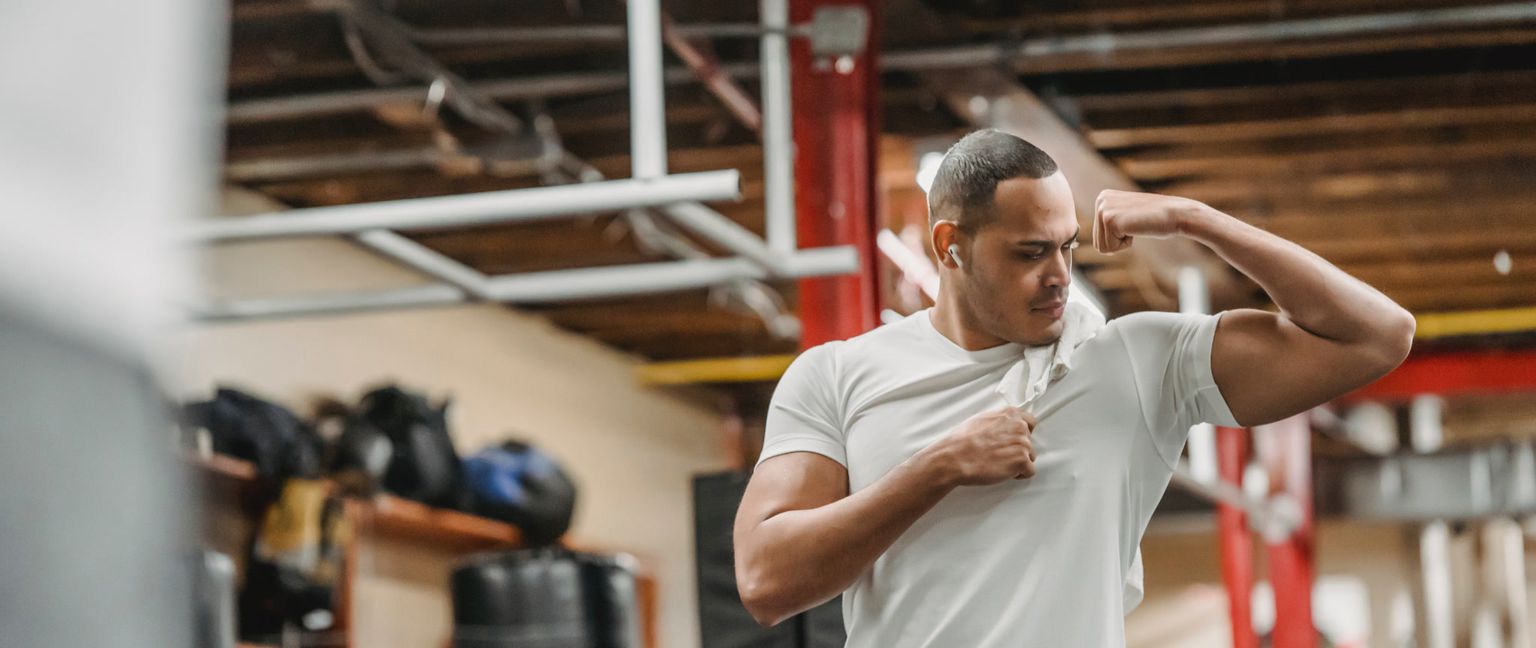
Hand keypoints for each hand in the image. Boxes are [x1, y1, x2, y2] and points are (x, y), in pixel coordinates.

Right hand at [922, 406, 1037, 485]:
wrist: (956, 457)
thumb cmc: (962, 441)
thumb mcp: (981, 419)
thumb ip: (998, 421)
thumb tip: (1002, 427)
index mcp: (1010, 414)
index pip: (1030, 422)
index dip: (1023, 433)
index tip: (1017, 440)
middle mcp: (1019, 426)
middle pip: (1029, 442)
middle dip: (1018, 450)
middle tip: (1001, 455)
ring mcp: (1022, 443)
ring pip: (1030, 456)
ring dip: (1018, 462)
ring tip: (1000, 464)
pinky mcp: (1022, 461)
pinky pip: (1029, 471)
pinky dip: (1019, 475)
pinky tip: (1005, 472)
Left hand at [1092, 190, 1206, 253]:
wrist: (1176, 214)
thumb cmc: (1156, 219)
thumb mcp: (1128, 215)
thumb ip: (1113, 220)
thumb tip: (1099, 237)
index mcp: (1103, 197)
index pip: (1098, 236)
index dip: (1118, 237)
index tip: (1133, 223)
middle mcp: (1100, 200)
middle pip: (1097, 243)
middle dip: (1118, 242)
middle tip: (1136, 225)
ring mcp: (1103, 209)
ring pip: (1102, 247)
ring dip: (1122, 243)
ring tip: (1136, 226)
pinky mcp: (1109, 220)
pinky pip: (1110, 249)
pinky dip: (1126, 244)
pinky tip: (1137, 229)